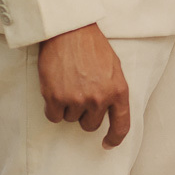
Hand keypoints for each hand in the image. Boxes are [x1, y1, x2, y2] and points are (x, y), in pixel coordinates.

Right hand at [38, 24, 130, 148]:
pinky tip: (55, 90)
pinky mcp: (56, 98)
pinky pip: (54, 117)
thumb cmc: (92, 46)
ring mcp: (78, 100)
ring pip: (71, 119)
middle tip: (80, 93)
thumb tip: (110, 111)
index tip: (107, 144)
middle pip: (90, 125)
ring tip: (68, 83)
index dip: (115, 138)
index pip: (121, 125)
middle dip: (85, 114)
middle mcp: (99, 99)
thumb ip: (113, 90)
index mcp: (118, 91)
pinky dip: (53, 108)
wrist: (69, 30)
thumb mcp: (114, 68)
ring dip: (68, 107)